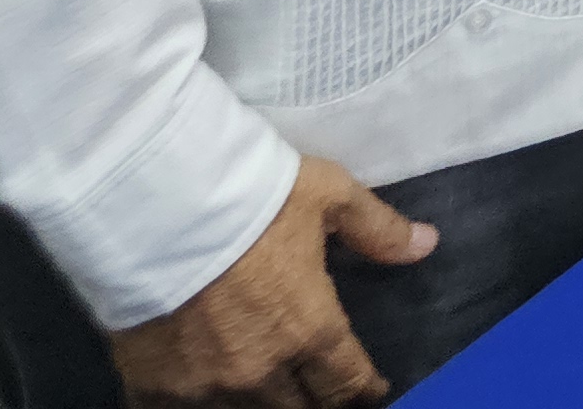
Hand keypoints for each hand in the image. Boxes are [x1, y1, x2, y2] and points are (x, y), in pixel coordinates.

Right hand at [104, 154, 434, 408]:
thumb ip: (377, 229)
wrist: (156, 205)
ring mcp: (206, 386)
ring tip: (274, 395)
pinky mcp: (154, 386)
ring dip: (266, 406)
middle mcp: (262, 372)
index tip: (371, 390)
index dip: (365, 389)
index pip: (348, 383)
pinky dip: (203, 407)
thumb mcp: (329, 195)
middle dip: (317, 402)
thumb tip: (428, 245)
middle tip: (322, 393)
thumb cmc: (253, 196)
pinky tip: (208, 398)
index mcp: (311, 330)